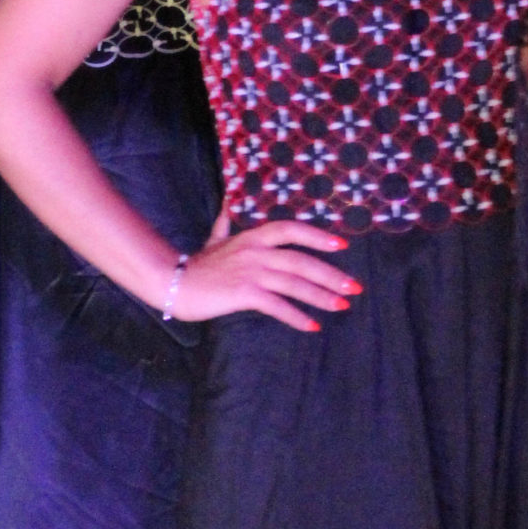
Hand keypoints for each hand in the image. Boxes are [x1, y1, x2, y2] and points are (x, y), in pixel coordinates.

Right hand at [172, 218, 360, 334]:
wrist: (174, 282)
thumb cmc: (196, 264)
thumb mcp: (213, 238)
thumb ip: (224, 222)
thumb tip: (226, 202)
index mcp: (252, 236)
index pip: (291, 230)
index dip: (317, 237)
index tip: (341, 246)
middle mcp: (255, 251)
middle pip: (301, 261)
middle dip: (331, 275)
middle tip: (354, 288)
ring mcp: (250, 272)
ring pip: (294, 283)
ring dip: (321, 296)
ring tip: (342, 306)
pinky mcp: (243, 293)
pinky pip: (277, 305)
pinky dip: (296, 316)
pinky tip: (312, 325)